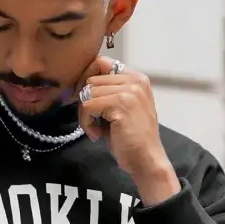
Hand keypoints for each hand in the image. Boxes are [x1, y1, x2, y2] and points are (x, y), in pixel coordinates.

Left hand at [76, 57, 180, 204]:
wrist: (146, 160)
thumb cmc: (130, 139)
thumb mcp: (119, 109)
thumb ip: (106, 93)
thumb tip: (78, 87)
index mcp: (136, 78)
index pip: (101, 63)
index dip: (87, 80)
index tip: (85, 101)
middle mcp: (135, 79)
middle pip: (91, 79)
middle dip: (86, 102)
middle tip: (93, 122)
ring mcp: (129, 90)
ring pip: (87, 93)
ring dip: (85, 115)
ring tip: (97, 129)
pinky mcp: (121, 103)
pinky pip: (88, 106)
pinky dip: (86, 123)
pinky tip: (97, 135)